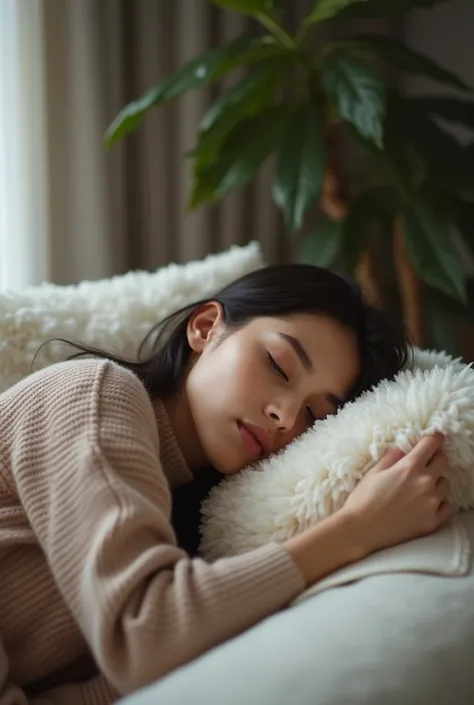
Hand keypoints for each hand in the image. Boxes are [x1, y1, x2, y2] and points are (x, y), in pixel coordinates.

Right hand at [342, 433, 452, 555]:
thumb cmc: (363, 499)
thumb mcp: (374, 471)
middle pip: (443, 461)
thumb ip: (393, 457)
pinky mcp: (433, 521)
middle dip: (435, 458)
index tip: (434, 438)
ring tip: (420, 489)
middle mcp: (425, 482)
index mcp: (409, 467)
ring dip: (436, 482)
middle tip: (423, 464)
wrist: (361, 530)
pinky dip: (440, 503)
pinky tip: (426, 505)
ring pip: (445, 484)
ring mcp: (431, 503)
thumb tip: (404, 449)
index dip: (433, 438)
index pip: (432, 444)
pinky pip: (447, 506)